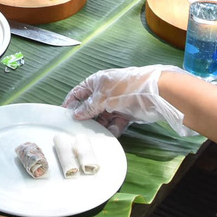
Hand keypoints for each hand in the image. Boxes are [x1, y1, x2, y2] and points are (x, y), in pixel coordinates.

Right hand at [62, 65, 193, 137]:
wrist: (153, 93)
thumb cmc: (124, 88)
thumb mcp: (102, 96)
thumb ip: (88, 107)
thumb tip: (75, 115)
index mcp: (96, 82)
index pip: (79, 92)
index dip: (71, 103)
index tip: (64, 116)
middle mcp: (105, 92)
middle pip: (90, 107)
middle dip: (86, 118)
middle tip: (79, 130)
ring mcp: (116, 103)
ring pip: (103, 117)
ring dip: (100, 125)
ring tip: (95, 135)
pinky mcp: (126, 113)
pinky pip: (116, 123)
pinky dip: (113, 129)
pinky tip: (111, 134)